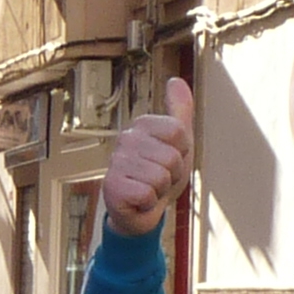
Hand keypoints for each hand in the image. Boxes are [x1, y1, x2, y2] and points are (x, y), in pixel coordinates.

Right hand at [100, 77, 195, 236]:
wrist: (141, 213)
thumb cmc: (159, 177)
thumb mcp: (178, 143)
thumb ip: (180, 111)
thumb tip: (176, 80)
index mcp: (142, 125)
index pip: (179, 133)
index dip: (182, 153)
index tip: (170, 161)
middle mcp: (127, 138)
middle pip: (172, 157)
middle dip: (172, 175)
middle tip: (159, 180)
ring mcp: (117, 161)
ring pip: (161, 176)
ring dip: (160, 191)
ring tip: (149, 190)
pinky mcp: (111, 186)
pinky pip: (147, 194)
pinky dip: (148, 203)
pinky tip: (139, 201)